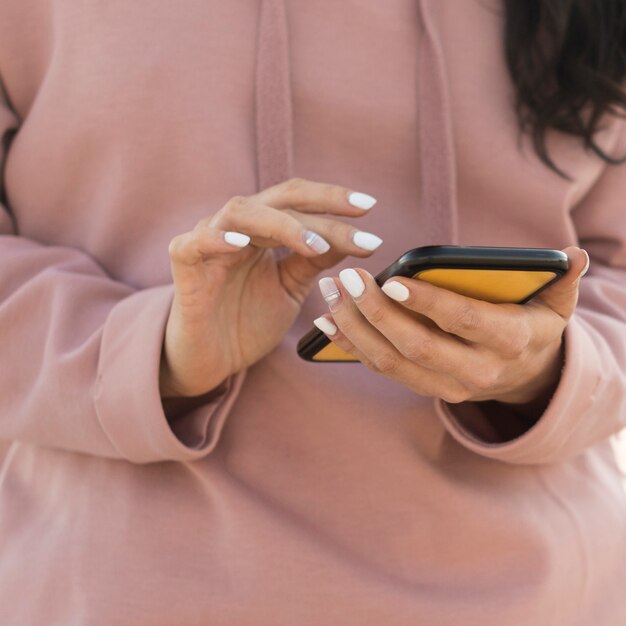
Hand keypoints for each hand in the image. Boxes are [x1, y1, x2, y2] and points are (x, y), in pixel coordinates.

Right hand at [159, 178, 381, 397]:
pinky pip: (194, 243)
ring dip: (282, 224)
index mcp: (262, 230)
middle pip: (278, 198)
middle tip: (360, 212)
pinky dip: (216, 239)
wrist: (211, 361)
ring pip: (241, 212)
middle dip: (321, 203)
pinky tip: (241, 244)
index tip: (371, 208)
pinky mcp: (184, 265)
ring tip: (316, 246)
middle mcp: (237, 227)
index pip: (299, 203)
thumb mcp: (290, 289)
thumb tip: (353, 238)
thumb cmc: (247, 322)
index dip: (333, 202)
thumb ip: (313, 261)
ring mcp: (208, 241)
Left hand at [313, 247, 588, 406]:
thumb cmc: (534, 327)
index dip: (427, 302)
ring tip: (330, 293)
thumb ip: (562, 281)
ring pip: (390, 362)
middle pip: (416, 347)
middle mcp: (475, 372)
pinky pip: (381, 369)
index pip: (463, 322)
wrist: (525, 377)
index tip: (391, 278)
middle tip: (347, 278)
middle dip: (376, 313)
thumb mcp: (556, 305)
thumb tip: (574, 255)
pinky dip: (352, 346)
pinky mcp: (424, 387)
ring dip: (354, 328)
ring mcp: (446, 386)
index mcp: (507, 343)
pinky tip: (328, 321)